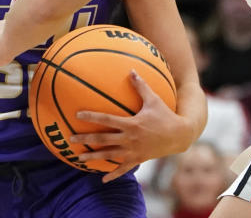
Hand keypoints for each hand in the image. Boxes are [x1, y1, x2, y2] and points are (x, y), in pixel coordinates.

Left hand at [70, 71, 192, 182]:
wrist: (179, 136)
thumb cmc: (166, 115)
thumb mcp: (154, 99)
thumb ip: (141, 86)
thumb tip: (131, 70)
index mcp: (131, 124)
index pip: (107, 120)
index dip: (92, 117)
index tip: (77, 115)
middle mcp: (130, 139)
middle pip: (103, 140)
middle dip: (86, 139)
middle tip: (71, 138)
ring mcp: (133, 151)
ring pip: (109, 155)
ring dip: (94, 157)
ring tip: (79, 158)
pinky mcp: (138, 159)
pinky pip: (123, 168)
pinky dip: (113, 175)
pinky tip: (102, 179)